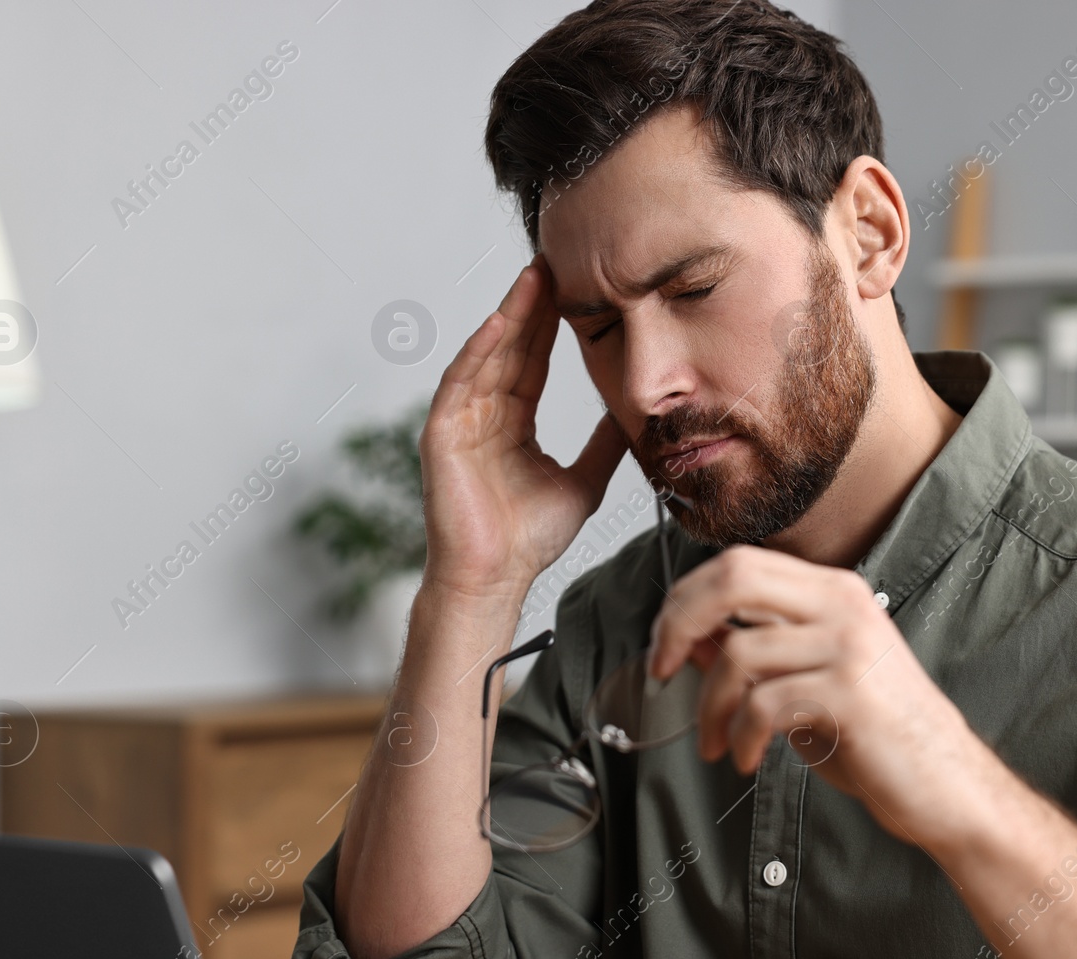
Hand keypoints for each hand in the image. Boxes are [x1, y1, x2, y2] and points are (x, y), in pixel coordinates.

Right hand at [419, 254, 628, 598]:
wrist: (496, 579)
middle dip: (532, 306)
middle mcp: (484, 416)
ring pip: (487, 357)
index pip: (534, 363)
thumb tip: (634, 415)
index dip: (553, 326)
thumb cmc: (530, 540)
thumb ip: (603, 446)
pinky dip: (479, 352)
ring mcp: (460, 422)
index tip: (576, 287)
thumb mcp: (584, 481)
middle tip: (555, 260)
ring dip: (509, 316)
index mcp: (513, 425)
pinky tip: (501, 323)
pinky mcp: (442, 436)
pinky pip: (460, 384)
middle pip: (510, 349)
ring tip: (534, 277)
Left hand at [645, 545, 995, 847]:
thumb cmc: (879, 736)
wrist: (947, 784)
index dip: (686, 597)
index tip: (664, 642)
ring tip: (714, 742)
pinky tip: (746, 757)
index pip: (738, 563)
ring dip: (709, 707)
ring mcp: (849, 645)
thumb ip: (755, 653)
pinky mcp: (850, 693)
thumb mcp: (807, 683)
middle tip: (661, 669)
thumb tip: (691, 637)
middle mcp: (842, 605)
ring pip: (739, 654)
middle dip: (679, 625)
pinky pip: (764, 703)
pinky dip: (740, 735)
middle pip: (732, 580)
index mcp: (832, 591)